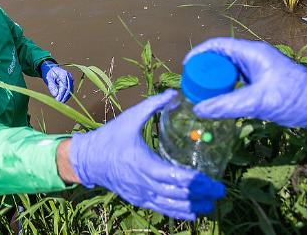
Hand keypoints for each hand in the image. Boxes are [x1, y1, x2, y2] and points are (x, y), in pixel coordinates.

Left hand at [40, 61, 72, 102]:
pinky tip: (62, 99)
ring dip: (66, 97)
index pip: (64, 86)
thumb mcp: (48, 78)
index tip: (57, 100)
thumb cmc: (48, 73)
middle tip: (58, 103)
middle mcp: (69, 77)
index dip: (61, 94)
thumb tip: (55, 95)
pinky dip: (66, 95)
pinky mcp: (70, 83)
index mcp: (64, 74)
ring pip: (70, 91)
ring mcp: (70, 80)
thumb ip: (52, 86)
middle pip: (69, 89)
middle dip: (64, 97)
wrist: (51, 68)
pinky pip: (70, 90)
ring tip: (60, 102)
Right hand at [69, 90, 225, 219]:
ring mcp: (140, 193)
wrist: (87, 159)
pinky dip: (177, 212)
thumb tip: (176, 93)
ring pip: (170, 206)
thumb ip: (154, 105)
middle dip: (200, 195)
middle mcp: (143, 183)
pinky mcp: (137, 198)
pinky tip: (192, 213)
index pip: (176, 177)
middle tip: (219, 191)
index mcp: (144, 163)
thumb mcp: (130, 117)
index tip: (213, 182)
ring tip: (210, 205)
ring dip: (192, 207)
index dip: (196, 182)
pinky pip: (160, 208)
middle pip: (177, 194)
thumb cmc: (110, 137)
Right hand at [185, 38, 306, 132]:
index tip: (185, 69)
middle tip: (191, 87)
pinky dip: (227, 89)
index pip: (217, 45)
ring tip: (202, 96)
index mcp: (253, 53)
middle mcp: (255, 57)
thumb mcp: (258, 103)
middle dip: (205, 70)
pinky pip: (239, 81)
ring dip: (216, 81)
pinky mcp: (265, 82)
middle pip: (221, 57)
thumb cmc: (296, 99)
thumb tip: (199, 109)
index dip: (198, 54)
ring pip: (230, 71)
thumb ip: (227, 106)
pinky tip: (222, 103)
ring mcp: (260, 69)